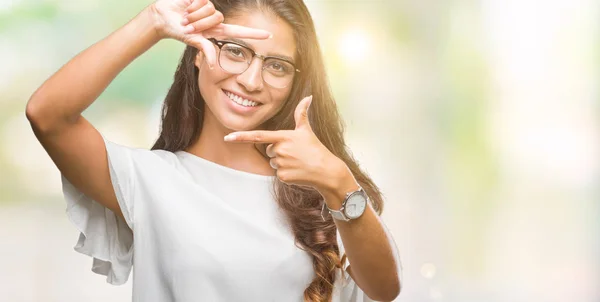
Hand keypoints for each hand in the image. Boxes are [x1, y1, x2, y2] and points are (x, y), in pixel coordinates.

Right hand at [148, 0, 270, 67]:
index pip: (240, 32)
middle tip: (189, 26)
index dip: (254, 34)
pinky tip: (187, 7)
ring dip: (195, 15)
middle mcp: (216, 19)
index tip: (269, 35)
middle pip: (219, 18)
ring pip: (211, 9)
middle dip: (201, 23)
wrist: (164, 17)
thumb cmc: (178, 31)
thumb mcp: (193, 41)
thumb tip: (213, 65)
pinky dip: (193, 7)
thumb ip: (205, 50)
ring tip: (187, 18)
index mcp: (217, 31)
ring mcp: (210, 8)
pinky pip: (203, 1)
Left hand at [223, 96, 348, 191]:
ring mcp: (280, 164)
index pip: (258, 136)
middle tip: (295, 153)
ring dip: (282, 163)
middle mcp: (280, 150)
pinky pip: (278, 174)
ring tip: (297, 162)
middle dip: (279, 152)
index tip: (228, 137)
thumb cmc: (316, 149)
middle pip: (269, 150)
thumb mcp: (307, 130)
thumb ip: (301, 113)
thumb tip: (308, 96)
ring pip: (273, 162)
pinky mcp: (283, 176)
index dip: (241, 136)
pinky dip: (286, 173)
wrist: (326, 171)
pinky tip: (298, 171)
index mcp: (283, 137)